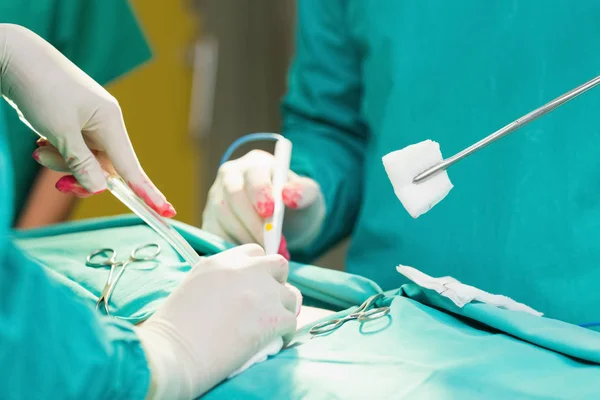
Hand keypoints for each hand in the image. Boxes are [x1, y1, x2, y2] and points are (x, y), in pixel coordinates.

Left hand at [0, 24, 174, 216]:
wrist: (13, 55)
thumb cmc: (41, 88)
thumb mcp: (60, 133)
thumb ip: (81, 164)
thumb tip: (100, 187)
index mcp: (110, 122)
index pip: (132, 167)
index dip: (148, 193)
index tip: (166, 211)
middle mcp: (105, 122)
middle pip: (103, 167)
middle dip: (78, 175)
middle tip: (58, 181)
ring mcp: (89, 120)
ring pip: (84, 158)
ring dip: (61, 162)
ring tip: (39, 149)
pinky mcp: (74, 119)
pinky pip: (73, 147)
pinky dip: (57, 150)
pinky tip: (42, 139)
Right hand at [135, 244, 299, 398]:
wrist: (175, 351)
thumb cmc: (173, 327)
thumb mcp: (193, 286)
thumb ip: (219, 280)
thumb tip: (236, 292)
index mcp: (223, 261)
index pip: (254, 253)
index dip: (257, 269)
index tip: (254, 285)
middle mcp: (247, 271)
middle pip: (279, 265)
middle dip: (277, 282)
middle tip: (268, 303)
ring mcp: (263, 293)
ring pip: (291, 295)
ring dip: (284, 308)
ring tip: (273, 325)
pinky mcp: (274, 318)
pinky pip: (292, 322)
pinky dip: (286, 333)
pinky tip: (274, 342)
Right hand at [202, 150, 324, 257]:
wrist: (284, 222)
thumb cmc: (295, 205)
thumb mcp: (308, 196)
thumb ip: (305, 192)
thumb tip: (290, 195)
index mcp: (255, 164)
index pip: (253, 174)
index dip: (260, 192)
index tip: (272, 211)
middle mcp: (230, 177)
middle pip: (233, 196)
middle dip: (252, 221)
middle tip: (271, 243)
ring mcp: (216, 198)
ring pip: (223, 216)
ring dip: (244, 237)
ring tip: (266, 253)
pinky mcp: (210, 220)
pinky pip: (214, 233)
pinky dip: (231, 246)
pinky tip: (250, 257)